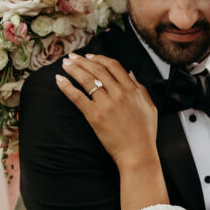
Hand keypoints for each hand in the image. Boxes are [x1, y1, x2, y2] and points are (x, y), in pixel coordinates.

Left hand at [57, 53, 157, 168]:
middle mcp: (119, 94)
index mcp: (132, 90)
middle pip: (97, 70)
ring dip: (73, 69)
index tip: (89, 56)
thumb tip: (130, 73)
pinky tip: (59, 80)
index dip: (99, 58)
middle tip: (72, 57)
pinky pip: (78, 97)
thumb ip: (140, 88)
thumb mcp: (149, 106)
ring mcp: (106, 104)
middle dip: (82, 60)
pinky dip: (67, 87)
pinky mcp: (95, 116)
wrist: (137, 153)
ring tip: (65, 64)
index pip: (113, 65)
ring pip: (87, 80)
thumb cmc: (145, 133)